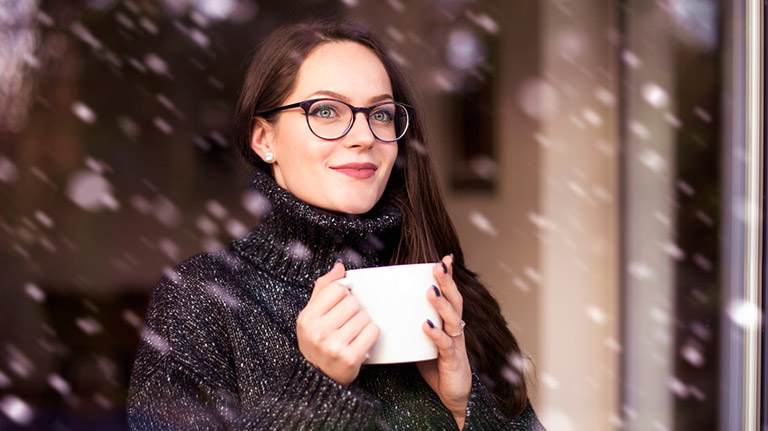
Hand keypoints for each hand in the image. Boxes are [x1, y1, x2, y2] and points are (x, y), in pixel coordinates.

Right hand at [296, 261, 379, 385]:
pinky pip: (372, 331)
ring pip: (364, 316)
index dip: (343, 295)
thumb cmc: (316, 343)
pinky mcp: (350, 358)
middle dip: (354, 311)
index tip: (341, 305)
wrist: (318, 379)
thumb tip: (339, 267)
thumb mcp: (311, 316)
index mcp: (307, 318)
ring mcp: (334, 346)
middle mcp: (318, 331)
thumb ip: (323, 288)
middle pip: (352, 302)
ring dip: (362, 324)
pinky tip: (360, 341)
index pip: (336, 289)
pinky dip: (370, 335)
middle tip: (346, 323)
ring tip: (351, 334)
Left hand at [417, 255, 471, 428]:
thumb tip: (390, 309)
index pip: (449, 294)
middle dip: (447, 282)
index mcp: (448, 322)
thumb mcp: (423, 341)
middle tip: (439, 266)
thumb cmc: (437, 366)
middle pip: (454, 300)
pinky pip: (444, 345)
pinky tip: (427, 326)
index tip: (445, 258)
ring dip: (441, 304)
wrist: (452, 395)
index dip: (449, 276)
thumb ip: (413, 324)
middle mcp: (455, 329)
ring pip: (452, 319)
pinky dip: (436, 334)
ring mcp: (455, 344)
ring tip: (431, 291)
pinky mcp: (452, 360)